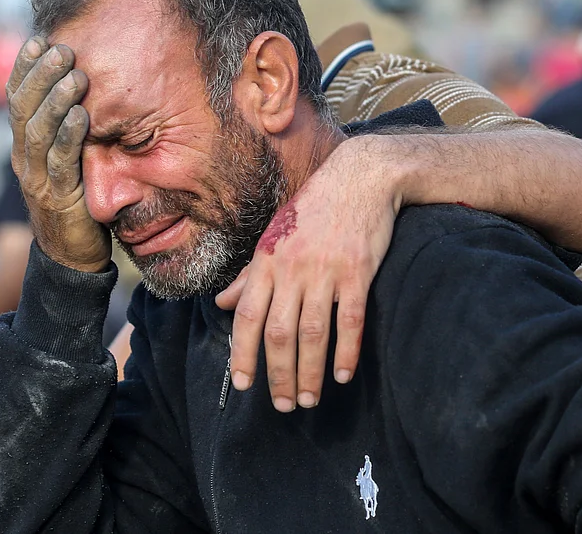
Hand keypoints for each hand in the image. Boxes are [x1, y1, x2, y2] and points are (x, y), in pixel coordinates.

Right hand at [7, 36, 109, 272]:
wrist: (71, 257)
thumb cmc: (74, 201)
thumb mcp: (63, 160)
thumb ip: (63, 130)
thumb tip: (77, 87)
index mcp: (22, 147)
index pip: (16, 100)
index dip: (24, 69)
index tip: (37, 39)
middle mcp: (23, 159)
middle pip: (24, 109)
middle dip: (40, 75)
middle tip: (60, 48)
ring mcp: (37, 179)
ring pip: (39, 131)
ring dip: (56, 100)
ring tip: (74, 74)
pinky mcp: (58, 198)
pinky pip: (60, 162)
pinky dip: (70, 136)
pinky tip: (82, 114)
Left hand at [216, 134, 403, 411]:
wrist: (361, 176)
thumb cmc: (313, 209)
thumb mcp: (272, 236)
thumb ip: (249, 275)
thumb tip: (220, 304)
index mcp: (266, 260)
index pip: (247, 316)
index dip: (242, 354)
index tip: (243, 385)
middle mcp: (291, 269)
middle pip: (279, 333)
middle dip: (278, 375)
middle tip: (282, 405)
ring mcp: (325, 271)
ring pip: (313, 333)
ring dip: (309, 373)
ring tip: (307, 400)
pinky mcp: (358, 272)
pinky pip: (351, 321)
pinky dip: (347, 352)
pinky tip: (344, 375)